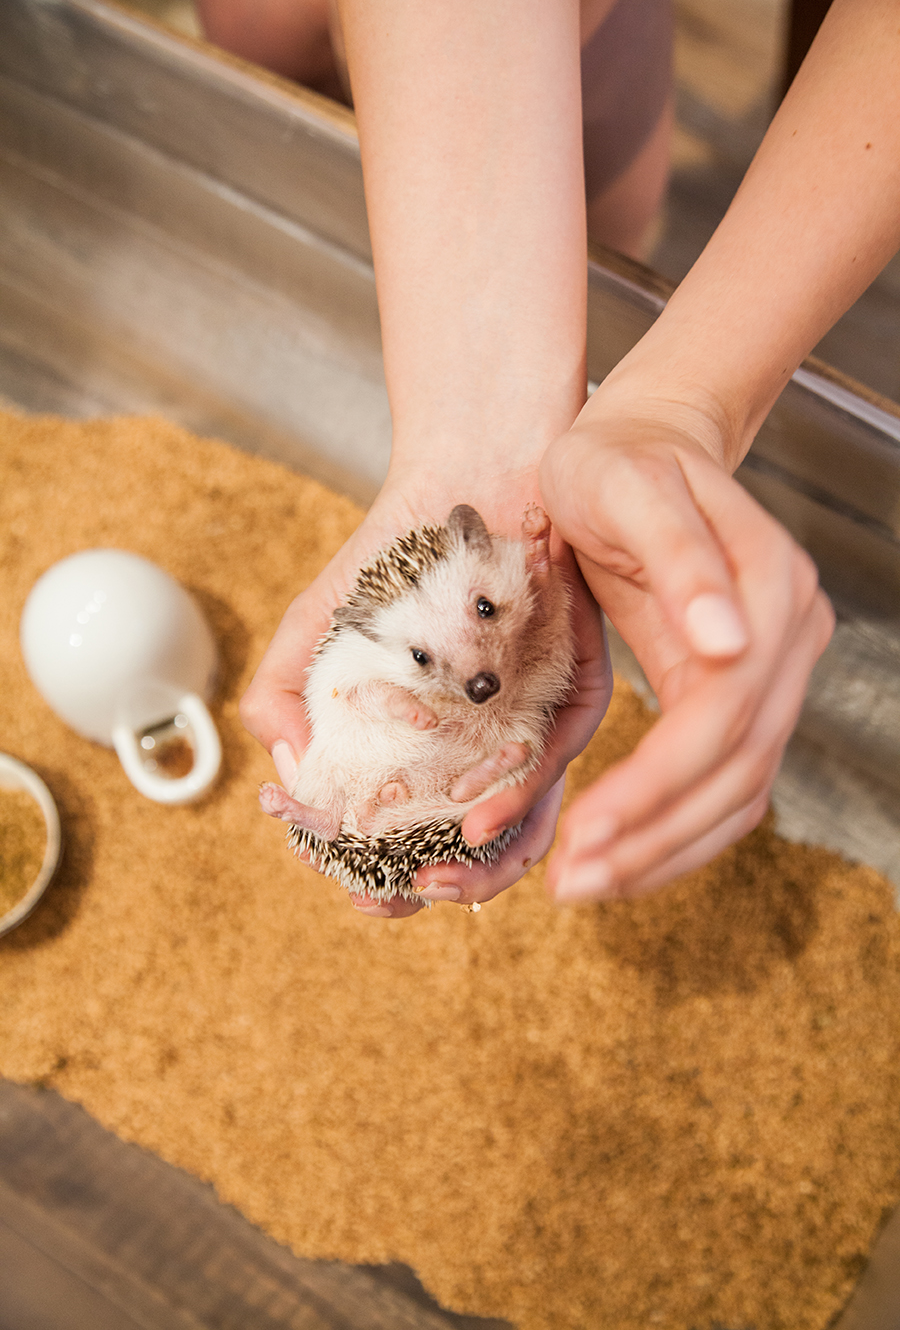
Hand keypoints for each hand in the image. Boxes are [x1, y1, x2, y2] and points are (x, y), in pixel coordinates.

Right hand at [239, 466, 610, 917]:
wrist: (461, 475)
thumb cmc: (391, 554)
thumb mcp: (316, 626)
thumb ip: (282, 695)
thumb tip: (290, 775)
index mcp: (428, 748)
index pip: (417, 837)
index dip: (387, 877)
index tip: (362, 892)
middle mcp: (484, 746)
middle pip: (479, 848)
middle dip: (440, 888)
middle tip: (401, 897)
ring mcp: (532, 724)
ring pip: (529, 823)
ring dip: (483, 866)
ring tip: (433, 879)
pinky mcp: (577, 689)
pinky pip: (558, 760)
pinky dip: (518, 798)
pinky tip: (475, 819)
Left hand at [539, 408, 834, 901]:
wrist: (641, 443)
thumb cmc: (619, 459)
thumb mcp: (628, 488)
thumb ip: (681, 558)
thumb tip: (732, 644)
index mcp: (768, 588)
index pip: (721, 714)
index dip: (655, 783)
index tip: (584, 830)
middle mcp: (787, 638)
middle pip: (737, 769)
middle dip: (654, 837)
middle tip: (573, 884)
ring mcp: (773, 670)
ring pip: (739, 791)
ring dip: (665, 850)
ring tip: (587, 884)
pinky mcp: (739, 692)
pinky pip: (724, 781)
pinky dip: (675, 830)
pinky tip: (622, 855)